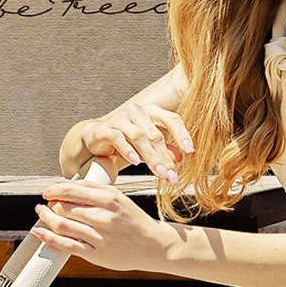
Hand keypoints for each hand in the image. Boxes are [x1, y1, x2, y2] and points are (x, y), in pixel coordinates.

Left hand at [32, 179, 176, 272]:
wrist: (153, 245)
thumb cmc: (133, 220)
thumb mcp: (117, 197)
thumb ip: (90, 187)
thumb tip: (61, 182)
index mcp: (109, 199)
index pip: (71, 190)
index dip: (53, 190)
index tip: (47, 191)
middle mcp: (104, 217)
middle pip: (63, 207)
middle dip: (50, 204)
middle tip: (46, 204)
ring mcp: (100, 237)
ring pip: (62, 225)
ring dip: (46, 218)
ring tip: (42, 214)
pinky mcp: (96, 254)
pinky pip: (66, 245)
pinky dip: (49, 238)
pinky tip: (40, 232)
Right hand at [59, 104, 193, 181]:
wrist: (95, 139)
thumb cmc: (124, 141)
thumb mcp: (147, 147)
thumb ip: (164, 151)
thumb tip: (180, 159)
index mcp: (151, 112)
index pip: (171, 119)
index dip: (182, 134)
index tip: (190, 150)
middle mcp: (137, 111)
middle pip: (155, 134)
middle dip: (164, 157)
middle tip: (171, 174)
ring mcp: (120, 117)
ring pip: (139, 137)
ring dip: (150, 157)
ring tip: (158, 172)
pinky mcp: (105, 128)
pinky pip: (118, 138)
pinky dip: (128, 150)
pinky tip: (135, 161)